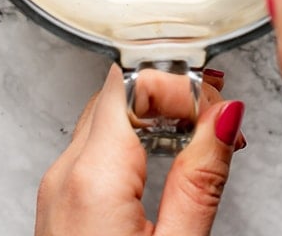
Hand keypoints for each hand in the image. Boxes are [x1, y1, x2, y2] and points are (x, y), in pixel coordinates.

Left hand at [35, 65, 245, 235]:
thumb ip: (200, 180)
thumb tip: (225, 116)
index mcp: (93, 179)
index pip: (133, 81)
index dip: (183, 85)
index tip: (218, 113)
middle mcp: (64, 174)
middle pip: (121, 93)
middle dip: (176, 97)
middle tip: (219, 127)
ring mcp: (57, 186)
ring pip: (109, 115)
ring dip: (158, 117)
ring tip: (202, 145)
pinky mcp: (59, 200)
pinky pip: (97, 146)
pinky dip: (136, 142)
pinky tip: (168, 162)